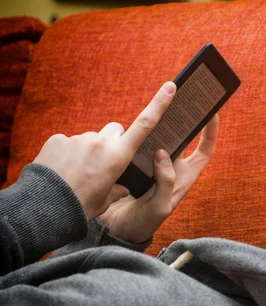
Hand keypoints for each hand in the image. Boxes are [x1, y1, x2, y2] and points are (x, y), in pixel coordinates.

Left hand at [33, 82, 176, 219]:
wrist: (45, 206)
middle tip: (104, 163)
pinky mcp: (58, 140)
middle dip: (114, 141)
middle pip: (115, 130)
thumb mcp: (107, 200)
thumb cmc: (81, 206)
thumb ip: (118, 188)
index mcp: (118, 156)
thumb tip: (121, 186)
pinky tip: (63, 170)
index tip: (169, 87)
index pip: (144, 125)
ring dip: (90, 150)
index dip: (159, 104)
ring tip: (78, 173)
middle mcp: (100, 142)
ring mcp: (78, 139)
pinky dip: (69, 153)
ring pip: (91, 139)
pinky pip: (69, 143)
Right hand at [98, 114, 218, 243]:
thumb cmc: (143, 223)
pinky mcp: (135, 164)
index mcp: (184, 178)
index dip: (210, 133)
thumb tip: (163, 154)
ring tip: (160, 106)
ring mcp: (152, 165)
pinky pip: (139, 145)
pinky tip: (133, 127)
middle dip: (183, 119)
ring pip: (159, 139)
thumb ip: (165, 183)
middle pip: (182, 139)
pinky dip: (138, 136)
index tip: (212, 113)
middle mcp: (170, 168)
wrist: (116, 230)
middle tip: (181, 99)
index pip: (204, 152)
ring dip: (159, 125)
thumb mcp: (160, 207)